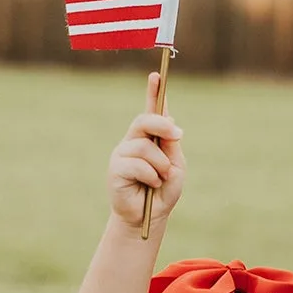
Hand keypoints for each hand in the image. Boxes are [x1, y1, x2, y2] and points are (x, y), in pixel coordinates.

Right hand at [107, 72, 184, 230]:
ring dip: (160, 165)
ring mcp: (123, 154)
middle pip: (144, 120)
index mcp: (150, 138)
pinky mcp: (116, 169)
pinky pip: (137, 165)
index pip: (151, 111)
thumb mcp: (175, 166)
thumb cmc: (163, 191)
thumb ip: (171, 146)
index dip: (153, 93)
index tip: (156, 75)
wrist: (149, 217)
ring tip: (161, 179)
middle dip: (162, 125)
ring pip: (144, 147)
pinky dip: (151, 176)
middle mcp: (133, 141)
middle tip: (177, 136)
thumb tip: (169, 123)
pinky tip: (151, 186)